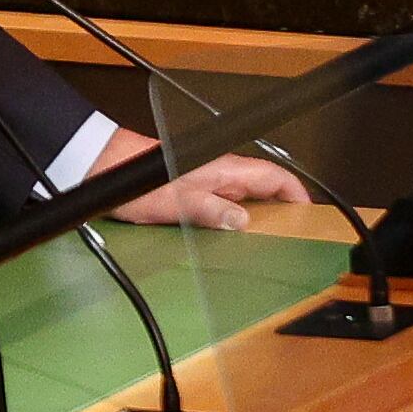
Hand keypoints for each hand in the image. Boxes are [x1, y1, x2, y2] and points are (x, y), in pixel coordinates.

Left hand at [88, 125, 309, 230]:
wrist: (104, 168)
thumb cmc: (137, 182)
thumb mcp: (178, 203)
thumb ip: (212, 211)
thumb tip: (242, 222)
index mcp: (225, 169)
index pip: (275, 176)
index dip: (296, 194)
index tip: (308, 213)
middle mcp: (220, 172)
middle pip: (263, 188)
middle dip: (280, 209)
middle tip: (289, 236)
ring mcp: (208, 180)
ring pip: (244, 197)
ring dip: (256, 216)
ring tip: (263, 243)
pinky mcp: (194, 189)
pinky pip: (225, 203)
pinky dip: (234, 218)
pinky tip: (228, 236)